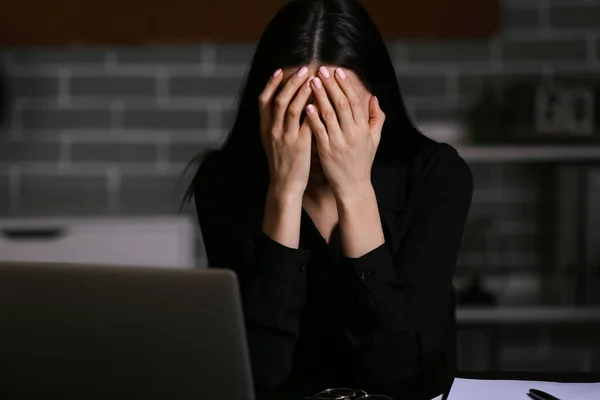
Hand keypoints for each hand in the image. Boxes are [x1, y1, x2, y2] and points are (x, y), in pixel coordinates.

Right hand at [259, 66, 312, 197]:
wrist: (284, 184)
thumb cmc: (281, 161)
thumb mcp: (272, 141)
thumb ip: (274, 123)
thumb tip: (280, 103)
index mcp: (264, 128)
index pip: (263, 100)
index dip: (271, 84)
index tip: (280, 71)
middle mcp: (272, 131)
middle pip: (279, 100)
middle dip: (291, 83)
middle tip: (303, 69)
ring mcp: (285, 138)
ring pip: (291, 108)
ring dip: (302, 92)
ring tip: (313, 79)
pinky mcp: (299, 145)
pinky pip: (306, 123)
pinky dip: (313, 110)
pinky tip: (322, 101)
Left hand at [305, 67, 384, 199]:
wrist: (353, 186)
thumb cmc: (362, 162)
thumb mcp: (374, 140)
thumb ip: (375, 119)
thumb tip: (374, 98)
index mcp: (363, 129)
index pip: (355, 102)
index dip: (346, 86)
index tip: (338, 72)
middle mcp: (352, 133)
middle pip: (341, 104)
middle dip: (331, 85)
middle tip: (321, 70)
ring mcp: (339, 142)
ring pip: (329, 114)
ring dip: (320, 96)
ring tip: (312, 82)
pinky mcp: (327, 151)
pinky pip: (319, 131)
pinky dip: (313, 117)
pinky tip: (307, 105)